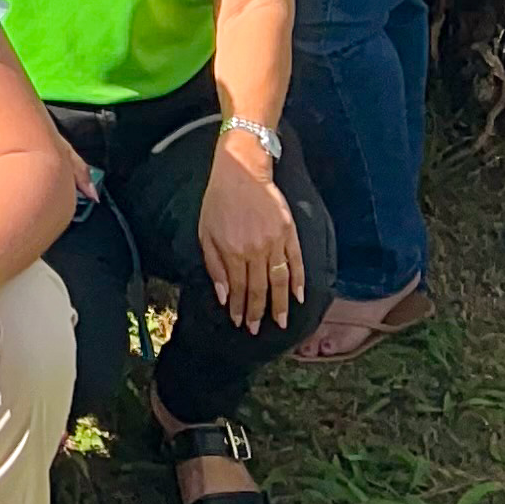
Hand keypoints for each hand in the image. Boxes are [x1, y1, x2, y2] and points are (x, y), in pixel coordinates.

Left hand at [198, 137, 306, 332]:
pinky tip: (298, 297)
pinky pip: (296, 262)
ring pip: (279, 281)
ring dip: (280, 304)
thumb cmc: (218, 202)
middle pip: (259, 289)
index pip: (238, 288)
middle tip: (258, 330)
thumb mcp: (205, 232)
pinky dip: (298, 281)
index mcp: (232, 251)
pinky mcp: (289, 233)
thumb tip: (223, 296)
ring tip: (280, 322)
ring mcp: (275, 242)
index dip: (240, 308)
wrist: (241, 173)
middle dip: (258, 312)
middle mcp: (255, 250)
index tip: (240, 322)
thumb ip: (214, 265)